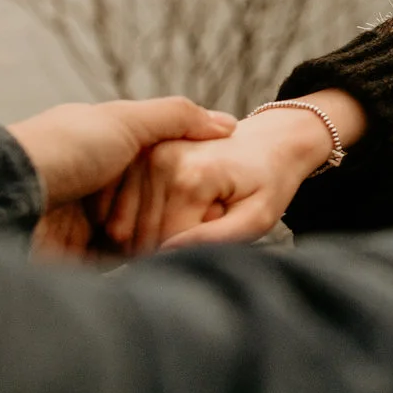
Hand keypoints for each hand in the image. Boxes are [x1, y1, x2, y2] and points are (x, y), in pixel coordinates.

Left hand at [7, 97, 236, 260]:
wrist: (5, 194)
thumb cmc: (63, 148)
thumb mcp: (127, 119)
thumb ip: (177, 118)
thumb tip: (227, 125)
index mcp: (103, 146)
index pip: (155, 159)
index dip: (185, 168)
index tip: (218, 182)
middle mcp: (93, 182)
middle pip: (148, 200)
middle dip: (174, 212)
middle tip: (212, 221)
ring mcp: (82, 220)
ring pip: (134, 234)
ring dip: (157, 241)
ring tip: (196, 248)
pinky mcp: (72, 256)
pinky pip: (114, 263)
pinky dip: (138, 265)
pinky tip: (165, 265)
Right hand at [113, 89, 365, 252]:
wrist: (270, 140)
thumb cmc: (269, 182)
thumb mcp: (258, 217)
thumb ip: (216, 238)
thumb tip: (165, 252)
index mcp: (191, 176)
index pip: (165, 243)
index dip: (189, 250)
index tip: (216, 227)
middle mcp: (160, 161)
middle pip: (142, 234)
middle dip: (169, 241)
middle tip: (207, 217)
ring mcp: (146, 154)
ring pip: (127, 222)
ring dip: (153, 229)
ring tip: (192, 209)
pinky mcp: (139, 155)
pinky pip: (122, 205)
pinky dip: (139, 216)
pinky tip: (167, 206)